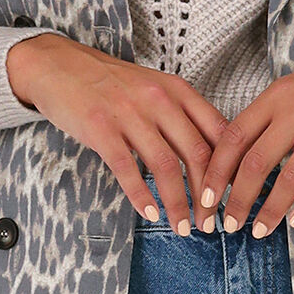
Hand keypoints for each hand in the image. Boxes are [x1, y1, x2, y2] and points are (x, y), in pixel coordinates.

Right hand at [6, 34, 227, 230]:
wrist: (60, 65)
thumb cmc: (110, 84)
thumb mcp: (154, 89)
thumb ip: (181, 117)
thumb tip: (211, 158)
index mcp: (178, 91)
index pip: (218, 133)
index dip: (230, 169)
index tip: (233, 197)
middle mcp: (159, 100)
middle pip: (197, 155)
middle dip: (208, 197)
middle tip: (210, 223)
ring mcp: (130, 113)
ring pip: (166, 167)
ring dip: (178, 203)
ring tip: (183, 228)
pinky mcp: (101, 129)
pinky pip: (128, 169)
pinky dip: (142, 196)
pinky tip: (151, 214)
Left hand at [198, 57, 293, 236]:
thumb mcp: (289, 92)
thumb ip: (262, 121)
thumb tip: (230, 163)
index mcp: (276, 97)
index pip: (235, 137)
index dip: (217, 171)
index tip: (206, 198)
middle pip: (257, 161)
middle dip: (238, 199)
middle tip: (229, 224)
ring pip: (290, 176)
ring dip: (271, 209)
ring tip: (259, 230)